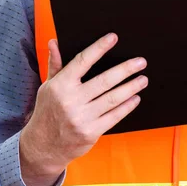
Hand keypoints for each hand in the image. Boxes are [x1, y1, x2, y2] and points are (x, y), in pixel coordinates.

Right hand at [20, 33, 146, 185]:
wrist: (43, 147)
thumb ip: (55, 64)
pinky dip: (127, 106)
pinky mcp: (90, 133)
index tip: (113, 38)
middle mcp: (71, 100)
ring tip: (143, 79)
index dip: (99, 48)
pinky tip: (135, 98)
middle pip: (104, 81)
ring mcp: (82, 118)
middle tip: (141, 62)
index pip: (83, 61)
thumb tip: (54, 42)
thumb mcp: (48, 86)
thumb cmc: (48, 111)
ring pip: (112, 99)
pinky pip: (114, 116)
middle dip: (125, 70)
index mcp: (61, 85)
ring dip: (131, 87)